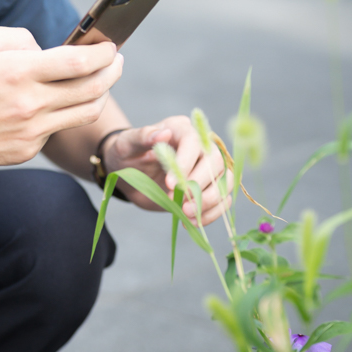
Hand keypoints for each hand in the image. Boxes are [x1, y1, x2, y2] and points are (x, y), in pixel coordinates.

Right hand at [0, 26, 123, 172]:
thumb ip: (19, 37)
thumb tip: (48, 49)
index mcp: (18, 72)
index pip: (79, 63)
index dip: (103, 53)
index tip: (110, 46)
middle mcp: (29, 105)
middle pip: (93, 89)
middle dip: (113, 71)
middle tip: (117, 61)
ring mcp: (30, 132)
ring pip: (84, 113)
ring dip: (99, 94)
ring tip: (100, 80)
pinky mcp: (26, 150)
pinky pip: (55, 129)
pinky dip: (62, 113)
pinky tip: (55, 102)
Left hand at [103, 116, 232, 225]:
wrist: (129, 174)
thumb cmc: (127, 154)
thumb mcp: (126, 144)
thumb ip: (142, 136)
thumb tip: (161, 133)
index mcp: (180, 130)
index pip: (194, 141)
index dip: (186, 163)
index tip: (170, 183)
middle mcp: (199, 146)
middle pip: (215, 161)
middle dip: (199, 184)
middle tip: (177, 200)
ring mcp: (206, 168)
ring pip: (224, 181)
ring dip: (209, 200)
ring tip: (186, 213)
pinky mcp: (207, 188)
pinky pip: (222, 200)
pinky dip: (211, 213)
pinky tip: (191, 221)